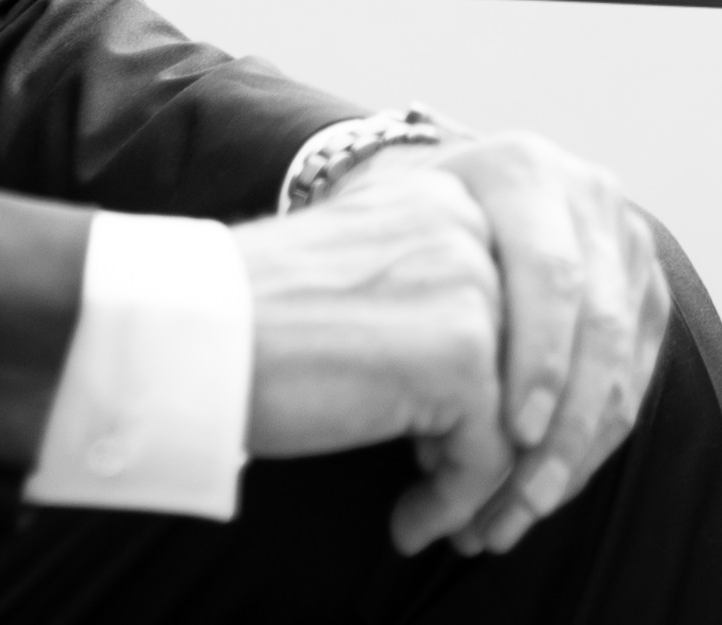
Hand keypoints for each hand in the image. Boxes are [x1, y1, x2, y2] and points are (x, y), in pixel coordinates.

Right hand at [235, 162, 508, 549]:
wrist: (192, 331)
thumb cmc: (258, 319)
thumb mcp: (369, 280)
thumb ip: (436, 299)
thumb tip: (507, 383)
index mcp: (455, 200)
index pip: (521, 307)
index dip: (506, 390)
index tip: (472, 445)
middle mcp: (476, 232)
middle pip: (529, 362)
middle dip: (504, 445)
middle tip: (470, 503)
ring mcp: (474, 291)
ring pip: (519, 416)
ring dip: (479, 483)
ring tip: (435, 519)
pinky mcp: (459, 356)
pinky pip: (484, 455)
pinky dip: (451, 502)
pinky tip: (407, 522)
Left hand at [422, 134, 665, 555]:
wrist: (444, 202)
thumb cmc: (398, 235)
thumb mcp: (393, 241)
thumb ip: (412, 300)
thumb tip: (425, 427)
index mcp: (523, 171)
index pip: (550, 273)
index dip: (539, 358)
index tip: (513, 435)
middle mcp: (587, 195)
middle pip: (597, 325)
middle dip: (563, 429)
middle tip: (518, 505)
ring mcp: (626, 239)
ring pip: (622, 363)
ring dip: (577, 453)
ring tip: (518, 517)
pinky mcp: (645, 286)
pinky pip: (635, 376)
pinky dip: (593, 442)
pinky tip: (546, 491)